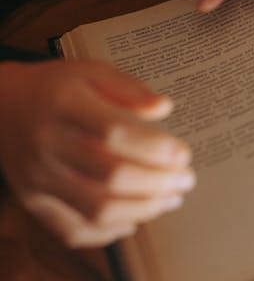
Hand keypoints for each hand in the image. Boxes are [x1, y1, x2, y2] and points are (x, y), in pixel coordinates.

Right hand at [0, 60, 194, 247]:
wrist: (4, 106)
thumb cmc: (57, 86)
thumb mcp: (91, 70)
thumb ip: (128, 88)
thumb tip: (165, 108)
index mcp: (64, 104)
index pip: (114, 133)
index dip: (154, 148)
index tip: (184, 153)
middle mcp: (48, 144)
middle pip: (109, 176)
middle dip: (157, 183)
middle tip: (186, 180)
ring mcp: (38, 178)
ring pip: (95, 208)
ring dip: (141, 209)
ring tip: (171, 199)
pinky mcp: (33, 202)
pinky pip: (72, 229)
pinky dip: (107, 233)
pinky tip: (134, 221)